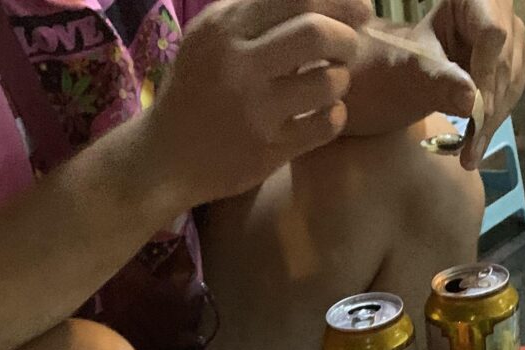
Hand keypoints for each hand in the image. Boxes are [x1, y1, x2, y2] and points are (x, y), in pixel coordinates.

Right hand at [144, 0, 369, 206]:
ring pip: (327, 82)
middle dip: (347, 38)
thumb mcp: (210, 37)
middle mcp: (238, 66)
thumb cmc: (195, 90)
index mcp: (223, 28)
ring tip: (334, 82)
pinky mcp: (266, 152)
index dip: (340, 0)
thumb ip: (251, 12)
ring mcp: (254, 112)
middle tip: (351, 46)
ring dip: (341, 79)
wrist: (164, 158)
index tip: (360, 10)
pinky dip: (336, 116)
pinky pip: (324, 126)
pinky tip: (329, 113)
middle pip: (316, 33)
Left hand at [351, 0, 524, 165]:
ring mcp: (511, 36)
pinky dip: (494, 123)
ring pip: (512, 81)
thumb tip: (470, 102)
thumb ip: (438, 80)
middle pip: (505, 62)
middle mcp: (499, 11)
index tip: (475, 114)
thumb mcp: (414, 66)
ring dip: (492, 123)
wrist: (410, 67)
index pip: (492, 34)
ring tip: (470, 155)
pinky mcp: (514, 62)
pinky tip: (476, 145)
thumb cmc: (406, 59)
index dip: (487, 75)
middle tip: (470, 150)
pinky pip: (511, 94)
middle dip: (488, 110)